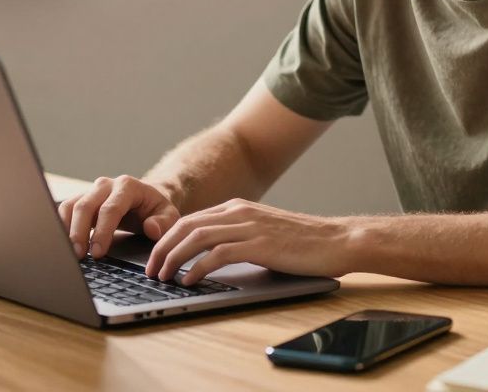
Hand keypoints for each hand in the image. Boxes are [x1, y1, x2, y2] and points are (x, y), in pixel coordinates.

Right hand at [58, 175, 180, 258]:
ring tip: (69, 253)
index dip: (102, 231)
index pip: (111, 208)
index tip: (98, 252)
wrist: (145, 200)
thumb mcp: (169, 216)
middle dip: (80, 232)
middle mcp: (106, 185)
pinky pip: (65, 210)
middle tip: (78, 256)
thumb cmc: (156, 210)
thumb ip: (163, 223)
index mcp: (128, 186)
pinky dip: (61, 226)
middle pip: (86, 205)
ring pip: (71, 206)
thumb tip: (151, 229)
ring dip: (66, 230)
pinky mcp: (81, 199)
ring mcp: (91, 191)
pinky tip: (63, 244)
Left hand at [144, 198, 350, 284]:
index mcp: (238, 207)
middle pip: (186, 226)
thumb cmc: (303, 242)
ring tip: (163, 276)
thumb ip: (238, 237)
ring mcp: (249, 226)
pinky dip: (198, 267)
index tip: (155, 258)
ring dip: (173, 258)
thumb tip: (209, 258)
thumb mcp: (263, 232)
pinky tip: (190, 280)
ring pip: (196, 237)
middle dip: (162, 248)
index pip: (190, 220)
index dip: (167, 239)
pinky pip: (218, 254)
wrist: (337, 240)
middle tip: (150, 270)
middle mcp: (239, 212)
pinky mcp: (259, 244)